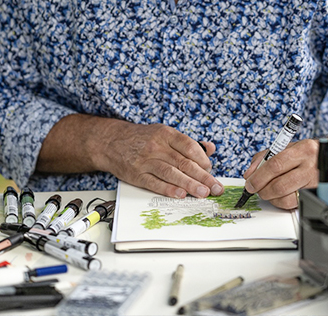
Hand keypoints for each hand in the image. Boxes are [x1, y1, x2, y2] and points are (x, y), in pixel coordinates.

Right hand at [103, 121, 222, 199]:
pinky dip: (168, 189)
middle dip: (202, 176)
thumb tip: (210, 149)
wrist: (112, 141)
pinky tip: (180, 194)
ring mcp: (145, 161)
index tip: (211, 169)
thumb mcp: (164, 133)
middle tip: (215, 188)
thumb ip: (188, 142)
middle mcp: (156, 146)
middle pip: (183, 162)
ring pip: (171, 173)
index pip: (189, 147)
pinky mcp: (136, 174)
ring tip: (203, 193)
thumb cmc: (143, 138)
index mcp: (166, 134)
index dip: (203, 159)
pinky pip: (154, 183)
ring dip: (189, 184)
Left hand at [241, 139, 318, 209]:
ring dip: (272, 198)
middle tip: (255, 189)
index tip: (249, 183)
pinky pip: (295, 204)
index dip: (259, 177)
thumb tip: (249, 174)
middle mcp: (311, 166)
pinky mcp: (317, 196)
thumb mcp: (285, 147)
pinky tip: (280, 195)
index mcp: (302, 150)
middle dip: (263, 190)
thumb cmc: (304, 153)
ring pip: (287, 198)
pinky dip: (282, 202)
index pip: (275, 165)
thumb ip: (264, 158)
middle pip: (280, 184)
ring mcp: (316, 184)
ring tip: (268, 192)